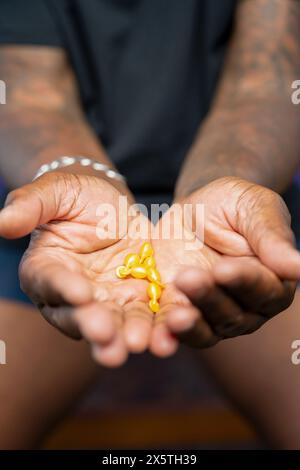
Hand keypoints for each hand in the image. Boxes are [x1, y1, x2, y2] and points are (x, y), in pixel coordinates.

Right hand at [0, 172, 152, 366]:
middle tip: (106, 336)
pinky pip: (146, 315)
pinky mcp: (135, 300)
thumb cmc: (77, 196)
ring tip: (136, 344)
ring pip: (113, 323)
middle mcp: (71, 294)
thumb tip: (1, 221)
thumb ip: (29, 205)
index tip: (80, 292)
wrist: (113, 206)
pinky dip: (156, 326)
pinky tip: (169, 332)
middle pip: (78, 315)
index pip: (50, 282)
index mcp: (45, 269)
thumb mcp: (56, 192)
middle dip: (93, 325)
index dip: (63, 288)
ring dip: (124, 335)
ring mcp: (105, 300)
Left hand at [149, 177, 297, 354]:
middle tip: (189, 279)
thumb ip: (272, 235)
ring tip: (175, 315)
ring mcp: (213, 314)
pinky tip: (156, 333)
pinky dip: (167, 334)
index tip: (224, 269)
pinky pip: (176, 330)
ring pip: (207, 328)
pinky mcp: (181, 312)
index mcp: (272, 281)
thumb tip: (299, 266)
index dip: (244, 281)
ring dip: (191, 324)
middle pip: (233, 313)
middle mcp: (247, 306)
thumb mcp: (253, 207)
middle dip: (210, 298)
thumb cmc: (232, 204)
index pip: (264, 289)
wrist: (195, 210)